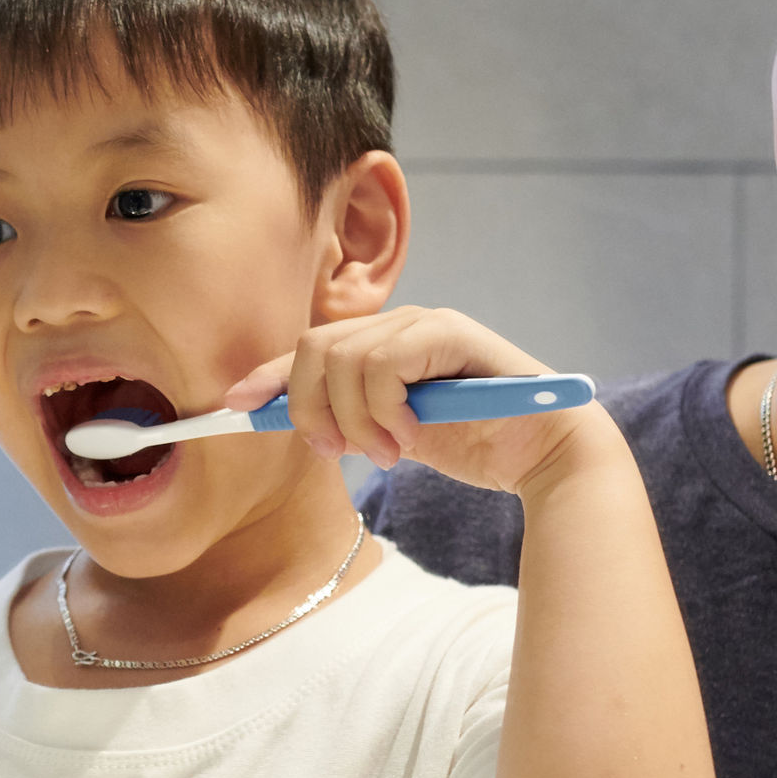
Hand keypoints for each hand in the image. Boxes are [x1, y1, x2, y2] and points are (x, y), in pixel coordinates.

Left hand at [224, 306, 611, 496]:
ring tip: (386, 454)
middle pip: (314, 349)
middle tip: (334, 454)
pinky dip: (384, 409)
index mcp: (382, 344)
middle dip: (310, 409)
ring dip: (353, 420)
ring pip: (344, 359)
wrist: (543, 453)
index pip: (308, 350)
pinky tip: (408, 437)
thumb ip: (350, 422)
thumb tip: (291, 422)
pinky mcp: (451, 333)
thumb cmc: (474, 444)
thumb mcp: (392, 436)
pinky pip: (384, 364)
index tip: (234, 408)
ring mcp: (425, 323)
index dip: (266, 377)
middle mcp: (399, 324)